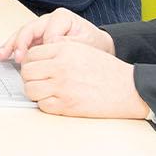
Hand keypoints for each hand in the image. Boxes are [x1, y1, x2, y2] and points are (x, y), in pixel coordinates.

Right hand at [0, 7, 113, 61]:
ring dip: (11, 45)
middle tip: (18, 57)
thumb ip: (70, 43)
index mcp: (62, 17)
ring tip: (2, 55)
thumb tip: (52, 44)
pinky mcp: (36, 38)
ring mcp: (40, 28)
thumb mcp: (87, 43)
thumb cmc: (93, 43)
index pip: (48, 31)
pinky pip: (22, 41)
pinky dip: (12, 48)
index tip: (48, 56)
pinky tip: (3, 55)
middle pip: (30, 28)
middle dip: (22, 43)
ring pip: (22, 34)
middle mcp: (48, 20)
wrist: (97, 46)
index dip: (47, 44)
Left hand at [17, 41, 146, 118]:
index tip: (36, 68)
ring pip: (30, 90)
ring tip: (47, 91)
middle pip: (27, 72)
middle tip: (40, 81)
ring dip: (36, 92)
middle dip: (30, 77)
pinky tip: (57, 101)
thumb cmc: (107, 71)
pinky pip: (42, 105)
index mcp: (64, 50)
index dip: (31, 62)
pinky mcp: (66, 105)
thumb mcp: (83, 50)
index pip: (31, 54)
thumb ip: (59, 50)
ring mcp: (62, 87)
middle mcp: (60, 67)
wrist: (129, 89)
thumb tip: (37, 58)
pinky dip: (46, 104)